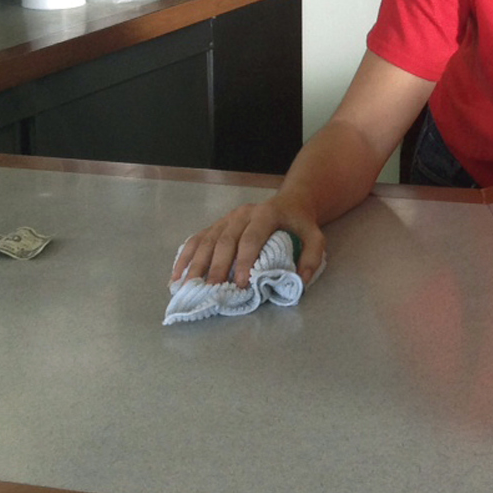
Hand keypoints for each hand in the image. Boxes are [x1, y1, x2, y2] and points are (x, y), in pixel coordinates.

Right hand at [173, 196, 326, 289]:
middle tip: (211, 290)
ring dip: (196, 265)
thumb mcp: (316, 236)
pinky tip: (177, 276)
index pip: (251, 238)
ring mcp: (226, 218)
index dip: (244, 261)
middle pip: (224, 241)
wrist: (289, 202)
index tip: (240, 283)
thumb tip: (299, 280)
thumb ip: (313, 256)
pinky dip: (185, 258)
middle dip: (216, 267)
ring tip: (188, 287)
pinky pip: (196, 240)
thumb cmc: (299, 223)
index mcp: (266, 214)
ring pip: (206, 241)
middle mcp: (242, 214)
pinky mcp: (216, 225)